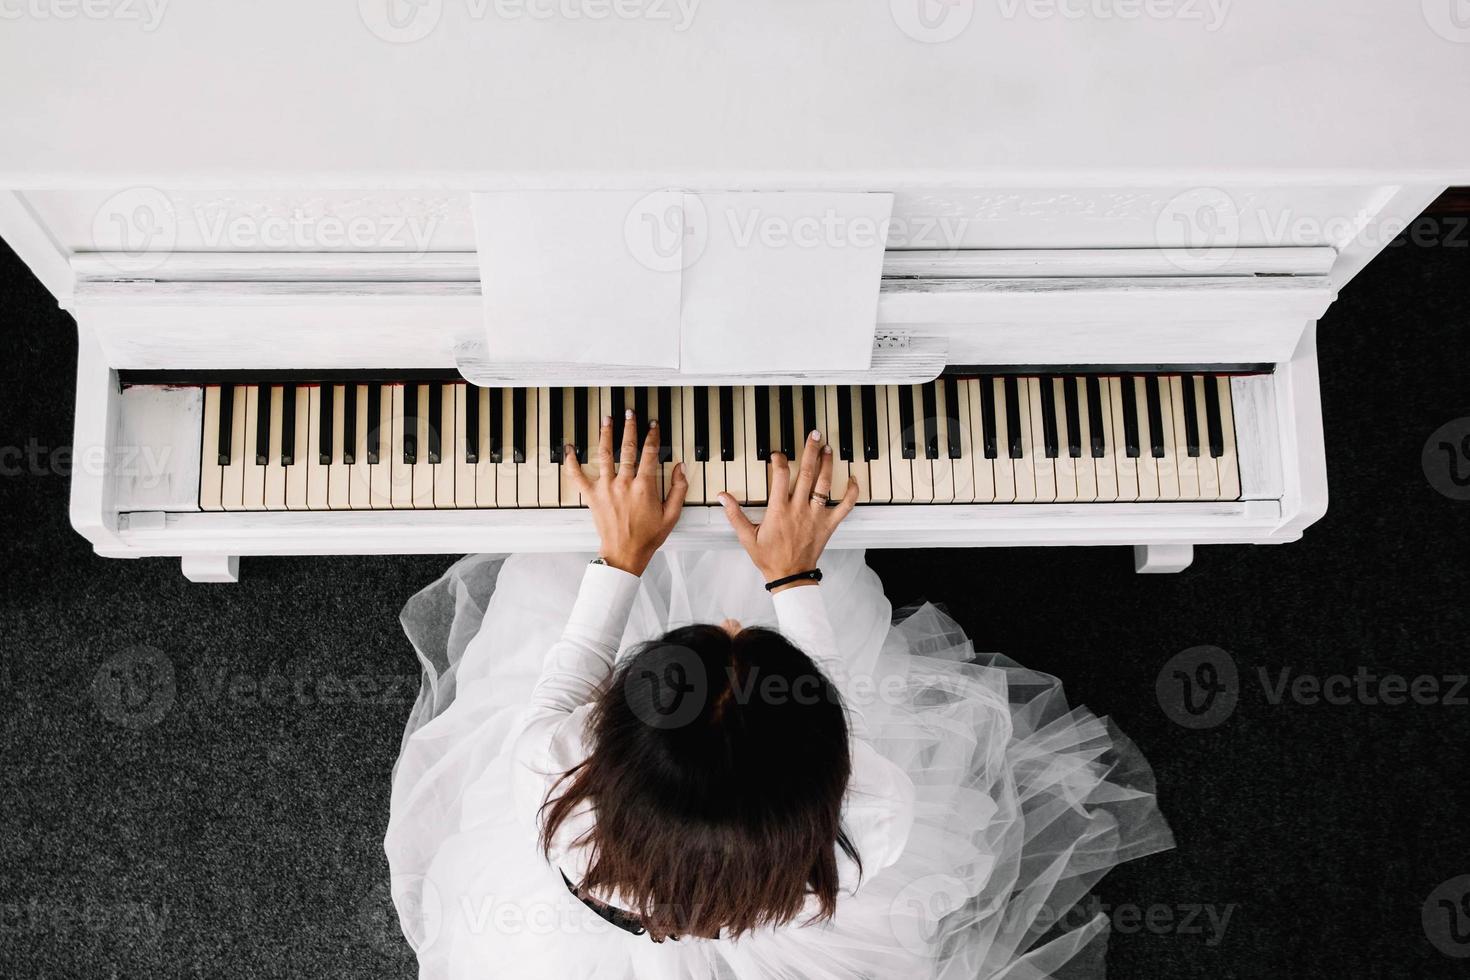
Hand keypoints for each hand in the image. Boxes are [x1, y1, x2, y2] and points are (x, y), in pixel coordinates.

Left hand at [567, 411, 686, 575]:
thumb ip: (678, 490)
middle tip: (630, 413)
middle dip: (630, 427)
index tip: (653, 425)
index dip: (653, 436)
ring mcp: (606, 488)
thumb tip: (679, 468)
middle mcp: (624, 483)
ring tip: (607, 419)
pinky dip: (572, 461)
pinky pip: (578, 476)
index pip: (650, 453)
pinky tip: (569, 448)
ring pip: (605, 454)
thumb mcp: (671, 515)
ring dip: (606, 434)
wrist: (625, 553)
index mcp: (644, 486)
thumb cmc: (647, 537)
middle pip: (627, 448)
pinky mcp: (592, 496)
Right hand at [717, 429, 857, 591]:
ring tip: (829, 449)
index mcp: (779, 510)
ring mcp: (816, 516)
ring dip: (828, 464)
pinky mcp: (829, 524)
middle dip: (811, 452)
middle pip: (807, 473)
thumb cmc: (769, 557)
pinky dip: (851, 492)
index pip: (780, 476)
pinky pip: (845, 506)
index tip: (777, 454)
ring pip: (825, 484)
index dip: (779, 460)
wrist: (790, 575)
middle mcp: (799, 509)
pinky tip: (852, 479)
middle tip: (815, 435)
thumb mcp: (746, 536)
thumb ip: (734, 514)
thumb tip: (722, 496)